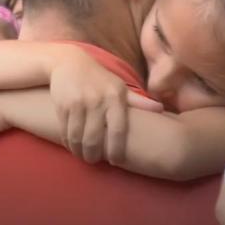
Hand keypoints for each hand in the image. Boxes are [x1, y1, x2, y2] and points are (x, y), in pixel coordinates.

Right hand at [49, 47, 162, 164]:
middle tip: (94, 161)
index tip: (116, 162)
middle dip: (93, 155)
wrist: (69, 62)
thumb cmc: (99, 78)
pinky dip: (68, 141)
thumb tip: (161, 109)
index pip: (118, 130)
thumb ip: (138, 101)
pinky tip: (72, 144)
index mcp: (115, 97)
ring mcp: (79, 102)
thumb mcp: (119, 87)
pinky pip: (65, 130)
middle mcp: (98, 100)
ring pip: (78, 137)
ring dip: (79, 151)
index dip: (117, 150)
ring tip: (82, 155)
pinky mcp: (63, 105)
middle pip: (94, 138)